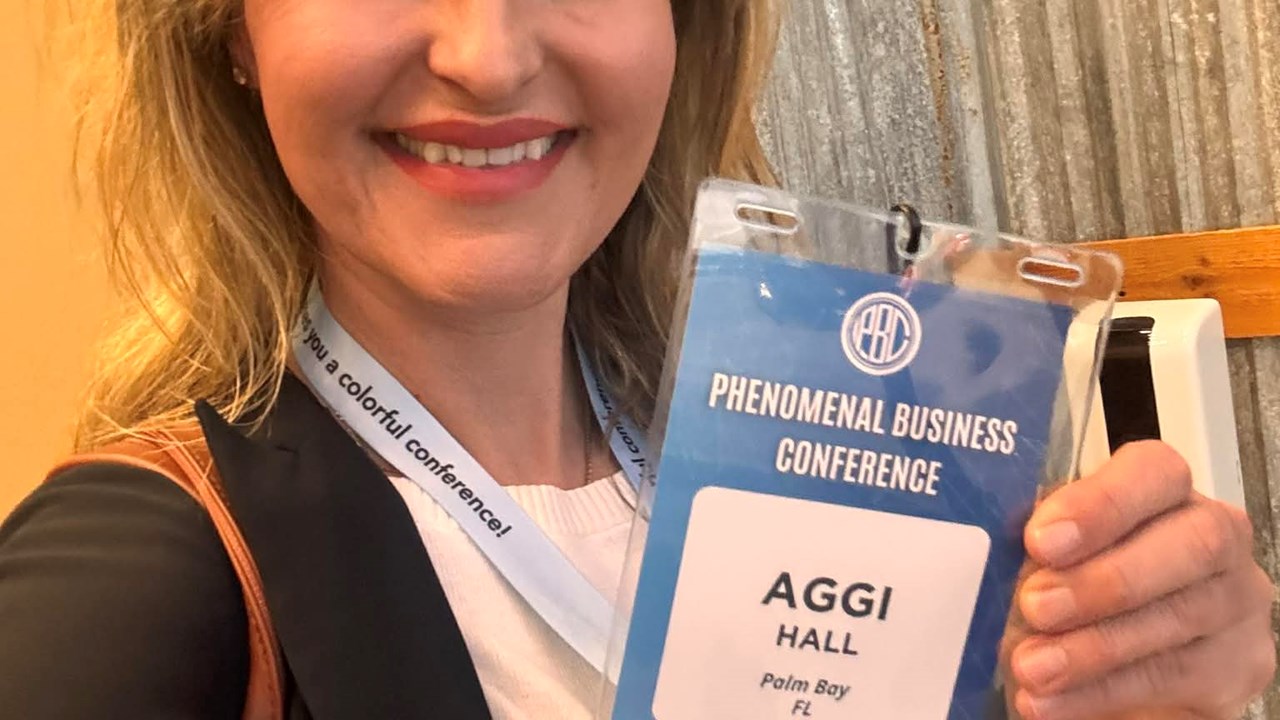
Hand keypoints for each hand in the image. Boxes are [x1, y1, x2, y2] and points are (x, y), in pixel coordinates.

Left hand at [1009, 441, 1275, 718]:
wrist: (1110, 657)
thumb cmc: (1073, 583)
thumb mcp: (1049, 556)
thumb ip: (1039, 548)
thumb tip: (991, 558)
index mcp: (1164, 492)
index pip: (1153, 472)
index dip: (1100, 504)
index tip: (1040, 539)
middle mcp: (1214, 538)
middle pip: (1190, 544)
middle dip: (1104, 579)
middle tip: (1035, 606)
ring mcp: (1233, 602)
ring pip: (1181, 616)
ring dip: (1095, 646)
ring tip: (1032, 666)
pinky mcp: (1237, 666)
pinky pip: (1174, 677)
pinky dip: (1103, 691)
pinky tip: (1053, 700)